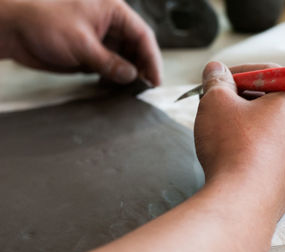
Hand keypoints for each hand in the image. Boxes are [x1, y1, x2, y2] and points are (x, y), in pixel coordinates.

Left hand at [1, 0, 161, 84]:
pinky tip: (113, 88)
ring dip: (127, 75)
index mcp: (112, 11)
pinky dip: (112, 79)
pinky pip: (108, 68)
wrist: (12, 30)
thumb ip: (110, 62)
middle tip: (145, 88)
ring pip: (123, 60)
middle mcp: (108, 25)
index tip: (155, 79)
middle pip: (136, 48)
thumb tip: (130, 75)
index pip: (142, 35)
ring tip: (130, 91)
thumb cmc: (41, 20)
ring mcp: (99, 40)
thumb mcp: (82, 43)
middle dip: (141, 68)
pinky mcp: (88, 54)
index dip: (152, 58)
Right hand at [194, 61, 284, 218]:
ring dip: (248, 122)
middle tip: (217, 104)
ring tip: (222, 130)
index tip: (218, 80)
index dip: (237, 73)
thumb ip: (217, 80)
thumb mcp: (216, 102)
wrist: (242, 203)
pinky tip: (234, 153)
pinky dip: (255, 144)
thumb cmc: (233, 147)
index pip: (268, 73)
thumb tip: (215, 70)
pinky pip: (273, 149)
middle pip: (273, 99)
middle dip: (242, 98)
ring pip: (273, 126)